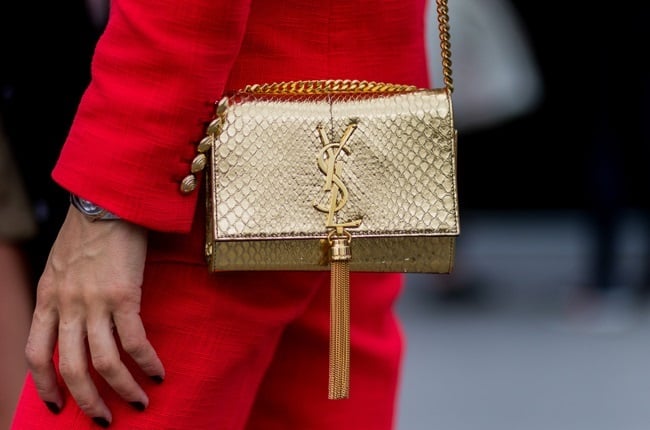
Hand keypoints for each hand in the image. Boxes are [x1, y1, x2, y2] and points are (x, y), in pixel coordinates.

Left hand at [25, 206, 164, 424]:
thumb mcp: (60, 264)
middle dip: (87, 401)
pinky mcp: (123, 295)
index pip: (36, 354)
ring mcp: (94, 302)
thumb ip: (62, 293)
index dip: (45, 385)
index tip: (56, 404)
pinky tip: (158, 372)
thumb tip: (73, 318)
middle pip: (72, 367)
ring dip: (122, 390)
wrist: (108, 200)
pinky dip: (146, 362)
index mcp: (48, 298)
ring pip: (104, 362)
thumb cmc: (90, 230)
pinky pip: (134, 341)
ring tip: (139, 403)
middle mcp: (66, 305)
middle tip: (105, 419)